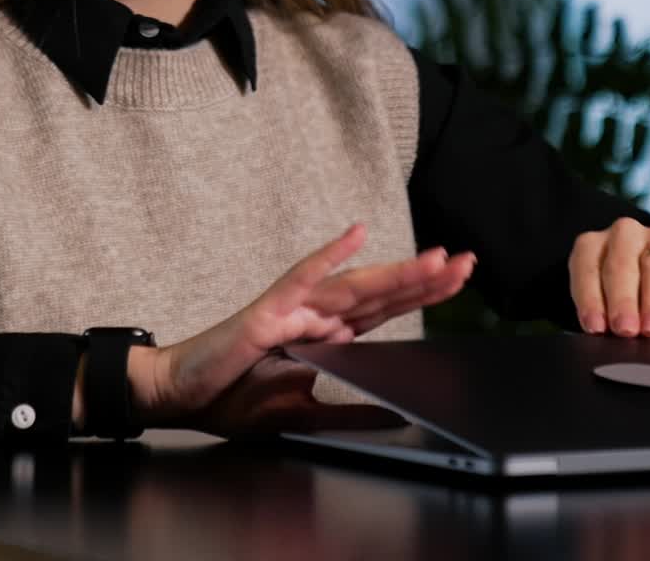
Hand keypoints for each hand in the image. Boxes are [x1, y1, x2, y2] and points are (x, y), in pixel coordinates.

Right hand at [127, 223, 476, 436]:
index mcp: (327, 335)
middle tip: (467, 262)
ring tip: (434, 260)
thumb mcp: (303, 415)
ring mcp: (293, 307)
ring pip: (354, 285)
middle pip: (380, 293)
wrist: (182, 393)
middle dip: (425, 278)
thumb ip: (349, 412)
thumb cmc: (233, 397)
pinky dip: (330, 255)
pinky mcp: (267, 310)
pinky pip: (303, 277)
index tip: (459, 278)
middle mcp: (316, 314)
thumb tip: (395, 413)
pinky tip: (355, 234)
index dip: (422, 293)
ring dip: (396, 272)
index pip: (385, 310)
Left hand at [569, 217, 649, 336]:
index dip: (589, 298)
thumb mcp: (609, 310)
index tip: (595, 328)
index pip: (586, 265)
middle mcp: (626, 235)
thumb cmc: (631, 310)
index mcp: (595, 245)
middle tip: (624, 330)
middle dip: (622, 300)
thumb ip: (602, 317)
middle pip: (621, 263)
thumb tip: (601, 336)